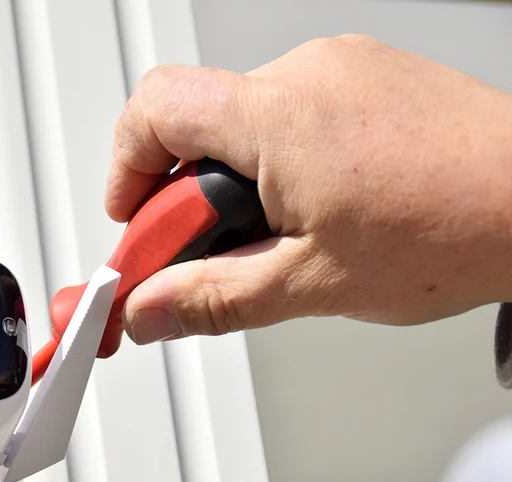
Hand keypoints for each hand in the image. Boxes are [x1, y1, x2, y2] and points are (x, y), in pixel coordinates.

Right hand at [106, 34, 511, 342]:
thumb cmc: (455, 228)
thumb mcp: (310, 284)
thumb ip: (210, 298)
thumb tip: (148, 311)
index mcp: (278, 116)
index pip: (154, 111)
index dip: (126, 170)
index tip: (134, 223)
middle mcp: (305, 75)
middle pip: (195, 123)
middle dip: (184, 197)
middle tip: (203, 257)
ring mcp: (340, 70)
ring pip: (243, 123)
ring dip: (235, 183)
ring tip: (279, 240)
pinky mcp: (367, 77)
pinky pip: (291, 113)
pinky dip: (278, 163)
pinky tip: (316, 211)